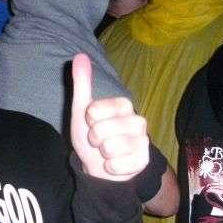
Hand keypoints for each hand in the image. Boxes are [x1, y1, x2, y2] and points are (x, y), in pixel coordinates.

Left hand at [70, 54, 147, 180]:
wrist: (100, 166)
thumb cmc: (92, 135)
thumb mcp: (82, 109)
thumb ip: (82, 83)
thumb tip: (79, 55)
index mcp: (123, 105)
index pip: (95, 109)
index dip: (88, 118)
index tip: (91, 121)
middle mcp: (137, 120)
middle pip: (102, 130)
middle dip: (93, 138)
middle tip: (98, 140)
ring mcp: (143, 141)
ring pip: (110, 147)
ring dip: (102, 153)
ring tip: (107, 152)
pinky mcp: (143, 161)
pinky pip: (118, 165)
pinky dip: (109, 167)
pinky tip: (114, 164)